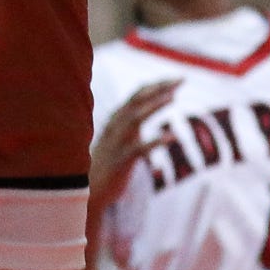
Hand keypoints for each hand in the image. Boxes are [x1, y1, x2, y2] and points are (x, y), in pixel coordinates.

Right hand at [92, 80, 180, 199]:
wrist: (87, 190)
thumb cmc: (106, 163)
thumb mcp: (117, 137)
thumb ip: (128, 122)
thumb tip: (143, 109)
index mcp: (117, 119)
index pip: (137, 95)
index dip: (157, 85)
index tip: (176, 79)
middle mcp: (115, 126)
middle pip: (137, 100)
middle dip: (159, 88)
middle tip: (181, 79)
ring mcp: (117, 142)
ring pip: (135, 118)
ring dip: (154, 106)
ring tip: (173, 97)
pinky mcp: (120, 161)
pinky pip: (138, 149)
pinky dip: (155, 142)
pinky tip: (172, 137)